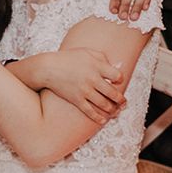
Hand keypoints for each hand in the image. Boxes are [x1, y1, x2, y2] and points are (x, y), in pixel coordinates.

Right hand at [10, 49, 124, 124]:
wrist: (48, 68)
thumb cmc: (68, 58)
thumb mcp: (87, 52)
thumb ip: (102, 58)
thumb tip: (117, 66)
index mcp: (97, 66)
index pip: (117, 76)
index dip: (120, 80)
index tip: (118, 81)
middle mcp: (93, 79)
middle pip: (113, 93)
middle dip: (120, 100)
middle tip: (123, 103)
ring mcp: (85, 91)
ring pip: (104, 104)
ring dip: (112, 110)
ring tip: (115, 112)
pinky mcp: (76, 100)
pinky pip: (90, 111)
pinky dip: (98, 118)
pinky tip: (103, 120)